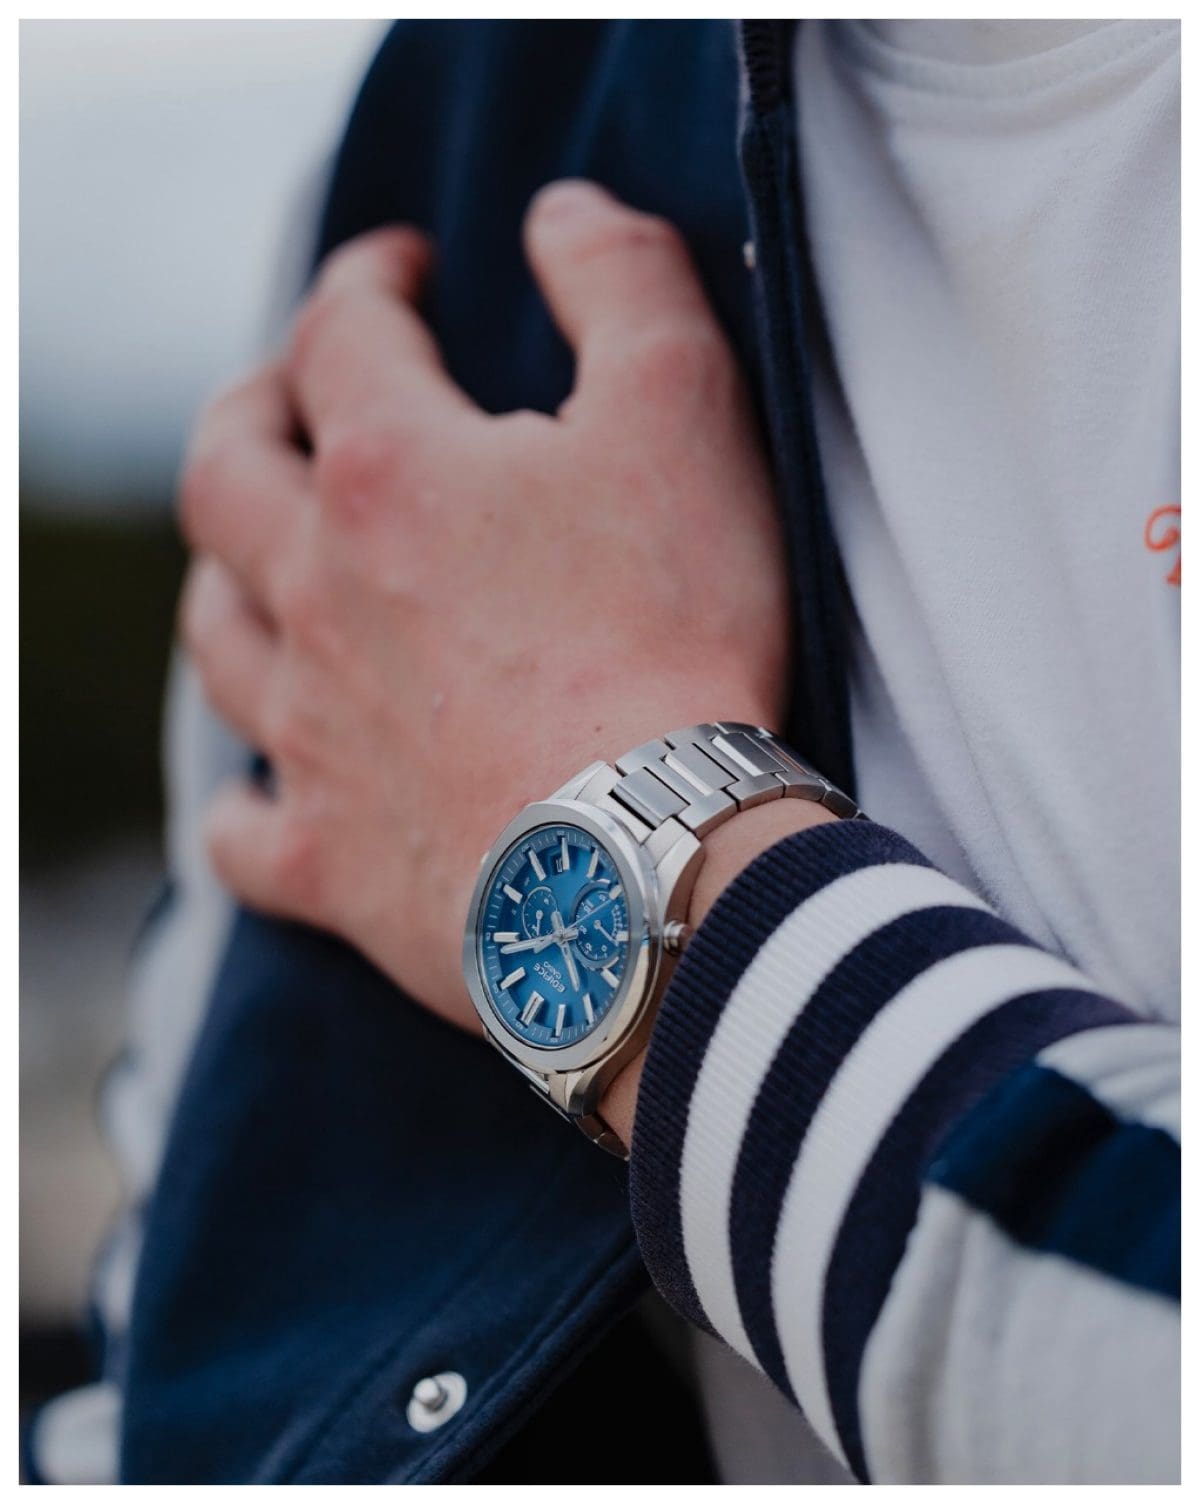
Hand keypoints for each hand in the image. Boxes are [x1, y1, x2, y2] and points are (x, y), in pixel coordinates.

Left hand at [179, 180, 788, 1031]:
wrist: (650, 861)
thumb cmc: (674, 635)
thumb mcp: (684, 412)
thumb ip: (622, 279)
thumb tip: (557, 211)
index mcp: (387, 473)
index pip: (339, 333)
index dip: (368, 279)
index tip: (404, 271)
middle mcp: (314, 592)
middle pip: (223, 471)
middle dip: (251, 410)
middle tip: (291, 399)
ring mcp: (310, 732)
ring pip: (215, 633)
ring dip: (227, 580)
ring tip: (265, 567)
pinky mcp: (330, 858)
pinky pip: (245, 828)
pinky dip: (245, 798)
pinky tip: (265, 786)